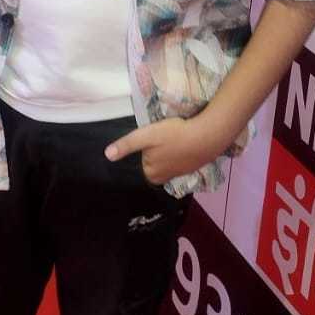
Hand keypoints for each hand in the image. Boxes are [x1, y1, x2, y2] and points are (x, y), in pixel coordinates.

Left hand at [105, 114, 225, 185]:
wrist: (207, 136)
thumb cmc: (174, 135)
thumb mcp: (147, 136)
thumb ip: (127, 145)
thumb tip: (107, 155)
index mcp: (151, 174)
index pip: (139, 163)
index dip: (141, 150)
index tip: (149, 139)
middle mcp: (163, 179)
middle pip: (152, 163)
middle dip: (154, 152)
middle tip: (160, 136)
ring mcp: (179, 174)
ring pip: (165, 161)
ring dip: (166, 152)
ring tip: (170, 138)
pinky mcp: (191, 167)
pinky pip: (178, 160)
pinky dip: (177, 152)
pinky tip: (181, 143)